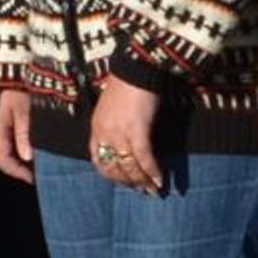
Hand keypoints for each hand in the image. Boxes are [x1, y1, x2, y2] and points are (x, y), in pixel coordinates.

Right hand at [0, 86, 35, 183]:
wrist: (14, 66)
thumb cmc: (19, 87)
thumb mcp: (25, 110)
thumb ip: (25, 133)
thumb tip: (27, 157)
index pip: (1, 158)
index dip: (15, 171)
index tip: (32, 179)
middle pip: (2, 156)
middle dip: (18, 167)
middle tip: (37, 175)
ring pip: (5, 148)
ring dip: (20, 158)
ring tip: (38, 164)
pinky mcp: (2, 118)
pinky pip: (8, 139)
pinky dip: (20, 147)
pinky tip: (33, 148)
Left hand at [87, 79, 165, 194]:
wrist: (138, 66)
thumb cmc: (128, 83)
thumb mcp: (112, 107)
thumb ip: (114, 125)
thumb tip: (126, 142)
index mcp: (97, 127)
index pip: (99, 161)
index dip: (112, 176)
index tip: (124, 182)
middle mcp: (104, 133)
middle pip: (114, 168)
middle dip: (129, 182)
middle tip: (142, 191)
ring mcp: (119, 132)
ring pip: (130, 166)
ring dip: (142, 181)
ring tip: (153, 190)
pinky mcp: (137, 129)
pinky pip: (144, 158)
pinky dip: (152, 171)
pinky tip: (160, 180)